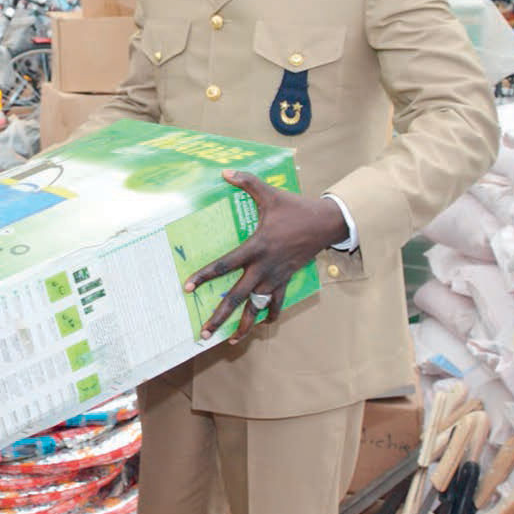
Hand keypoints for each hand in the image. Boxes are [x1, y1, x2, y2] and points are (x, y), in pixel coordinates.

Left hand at [182, 170, 347, 344]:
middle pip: (237, 296)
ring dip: (244, 325)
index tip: (187, 287)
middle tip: (203, 332)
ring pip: (257, 306)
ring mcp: (276, 277)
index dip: (205, 276)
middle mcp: (264, 267)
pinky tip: (262, 325)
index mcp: (256, 247)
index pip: (225, 265)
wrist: (325, 223)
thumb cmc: (294, 208)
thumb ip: (246, 182)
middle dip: (220, 315)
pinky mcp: (286, 280)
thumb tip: (224, 172)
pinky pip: (277, 303)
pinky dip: (271, 315)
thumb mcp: (269, 193)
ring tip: (231, 341)